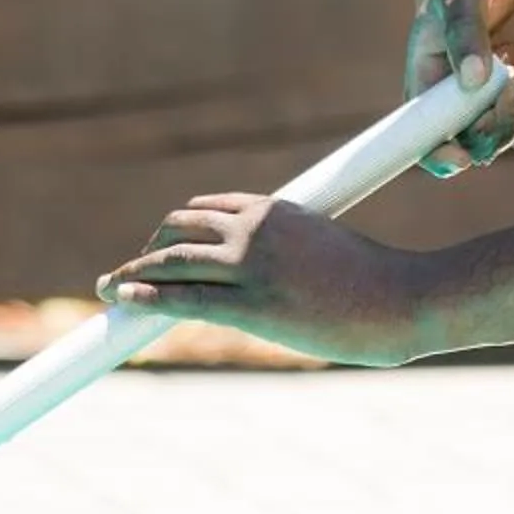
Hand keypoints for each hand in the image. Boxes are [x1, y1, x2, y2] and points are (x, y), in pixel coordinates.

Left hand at [95, 194, 437, 366]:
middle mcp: (255, 229)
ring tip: (109, 290)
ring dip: (133, 276)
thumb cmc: (379, 281)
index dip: (173, 232)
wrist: (405, 300)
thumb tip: (287, 277)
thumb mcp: (330, 250)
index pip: (205, 209)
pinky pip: (184, 299)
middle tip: (127, 276)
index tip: (157, 250)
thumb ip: (296, 253)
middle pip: (178, 230)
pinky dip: (145, 298)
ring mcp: (252, 266)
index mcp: (275, 208)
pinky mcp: (253, 305)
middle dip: (148, 253)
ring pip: (171, 262)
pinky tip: (122, 302)